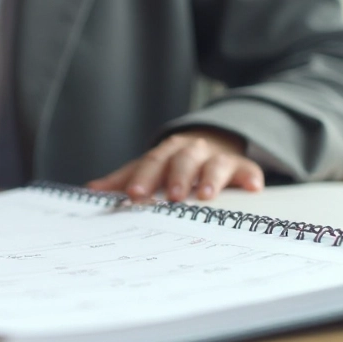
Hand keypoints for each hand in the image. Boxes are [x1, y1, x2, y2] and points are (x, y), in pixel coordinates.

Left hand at [85, 129, 263, 200]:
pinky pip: (249, 170)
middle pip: (182, 160)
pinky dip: (251, 178)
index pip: (152, 163)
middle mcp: (192, 151)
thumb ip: (122, 179)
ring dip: (210, 178)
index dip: (143, 178)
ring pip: (215, 164)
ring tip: (205, 196)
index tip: (133, 194)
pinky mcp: (242, 167)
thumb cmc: (172, 165)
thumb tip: (90, 189)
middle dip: (176, 177)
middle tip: (172, 197)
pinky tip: (252, 189)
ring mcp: (218, 158)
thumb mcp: (148, 169)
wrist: (210, 145)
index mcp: (166, 152)